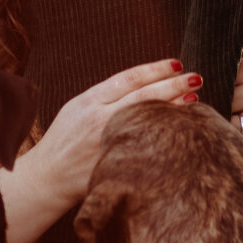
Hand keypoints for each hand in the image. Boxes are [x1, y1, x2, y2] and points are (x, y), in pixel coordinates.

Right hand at [1, 58, 200, 242]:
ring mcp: (107, 143)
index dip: (155, 69)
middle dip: (173, 85)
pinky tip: (180, 130)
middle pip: (144, 96)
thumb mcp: (76, 108)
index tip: (177, 64)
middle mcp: (99, 120)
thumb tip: (143, 83)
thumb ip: (104, 96)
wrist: (46, 178)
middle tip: (196, 78)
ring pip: (148, 120)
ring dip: (174, 107)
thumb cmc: (63, 141)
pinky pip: (145, 147)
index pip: (128, 79)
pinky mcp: (113, 164)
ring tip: (194, 98)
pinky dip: (163, 136)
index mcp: (89, 101)